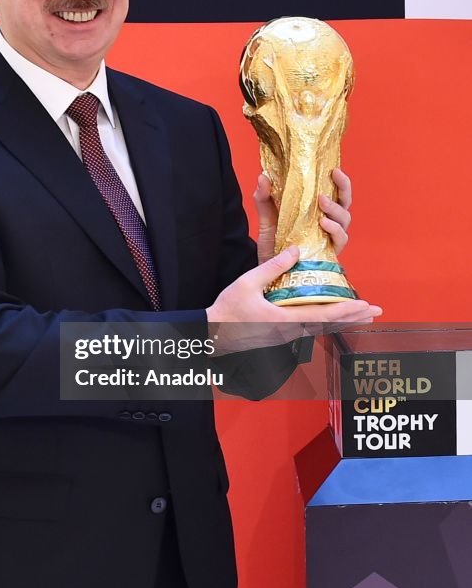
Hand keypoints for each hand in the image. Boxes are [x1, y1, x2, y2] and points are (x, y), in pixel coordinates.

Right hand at [207, 246, 381, 352]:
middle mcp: (289, 331)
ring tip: (360, 316)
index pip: (323, 316)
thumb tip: (297, 250)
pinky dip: (326, 323)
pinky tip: (329, 319)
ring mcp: (285, 336)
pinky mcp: (279, 337)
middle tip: (375, 312)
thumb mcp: (247, 283)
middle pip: (328, 325)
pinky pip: (309, 329)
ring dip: (342, 321)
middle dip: (353, 317)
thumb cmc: (227, 310)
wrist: (211, 334)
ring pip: (321, 329)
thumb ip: (273, 267)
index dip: (346, 310)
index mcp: (284, 320)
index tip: (365, 305)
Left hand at [254, 167, 351, 264]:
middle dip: (343, 187)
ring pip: (345, 218)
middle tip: (334, 176)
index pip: (334, 191)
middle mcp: (328, 221)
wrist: (270, 269)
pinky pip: (340, 239)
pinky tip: (323, 223)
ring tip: (322, 201)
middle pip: (345, 201)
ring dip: (335, 207)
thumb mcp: (267, 217)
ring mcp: (330, 236)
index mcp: (317, 209)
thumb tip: (263, 176)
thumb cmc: (274, 242)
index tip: (333, 168)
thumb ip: (264, 197)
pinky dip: (334, 229)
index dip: (339, 180)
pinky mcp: (330, 252)